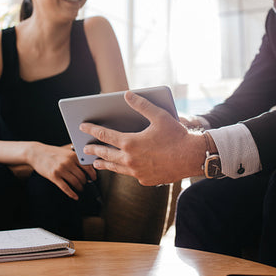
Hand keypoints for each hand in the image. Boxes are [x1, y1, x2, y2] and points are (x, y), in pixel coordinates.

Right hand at [27, 143, 95, 199]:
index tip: (94, 178)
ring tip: (80, 189)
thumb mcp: (66, 152)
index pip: (88, 167)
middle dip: (85, 182)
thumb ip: (76, 158)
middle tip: (85, 185)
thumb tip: (88, 168)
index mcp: (73, 155)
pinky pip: (65, 188)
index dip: (92, 174)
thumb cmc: (52, 153)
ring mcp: (61, 170)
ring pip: (75, 182)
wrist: (37, 153)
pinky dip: (72, 193)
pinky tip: (75, 196)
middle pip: (82, 176)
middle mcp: (68, 162)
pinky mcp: (54, 176)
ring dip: (80, 188)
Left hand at [79, 91, 205, 185]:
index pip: (104, 135)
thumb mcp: (159, 115)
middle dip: (94, 150)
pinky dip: (123, 170)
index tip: (82, 127)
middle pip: (106, 154)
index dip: (92, 130)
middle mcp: (130, 160)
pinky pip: (130, 174)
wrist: (192, 157)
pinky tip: (123, 168)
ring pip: (115, 168)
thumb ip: (141, 104)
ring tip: (96, 163)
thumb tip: (127, 95)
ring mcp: (137, 172)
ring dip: (105, 164)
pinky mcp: (146, 180)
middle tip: (84, 149)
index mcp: (130, 143)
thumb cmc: (176, 135)